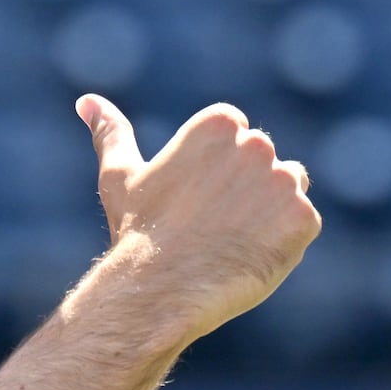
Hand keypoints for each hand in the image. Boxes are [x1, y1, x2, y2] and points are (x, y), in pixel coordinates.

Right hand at [77, 95, 320, 343]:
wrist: (160, 288)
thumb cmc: (137, 231)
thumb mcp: (121, 175)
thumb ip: (111, 132)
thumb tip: (87, 101)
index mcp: (217, 123)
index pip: (236, 135)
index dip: (216, 170)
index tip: (195, 196)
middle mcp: (256, 144)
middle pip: (264, 161)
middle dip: (244, 189)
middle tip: (210, 222)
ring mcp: (283, 181)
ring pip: (287, 190)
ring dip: (268, 212)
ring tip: (230, 238)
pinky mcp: (303, 219)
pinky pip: (302, 224)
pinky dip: (283, 241)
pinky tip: (249, 254)